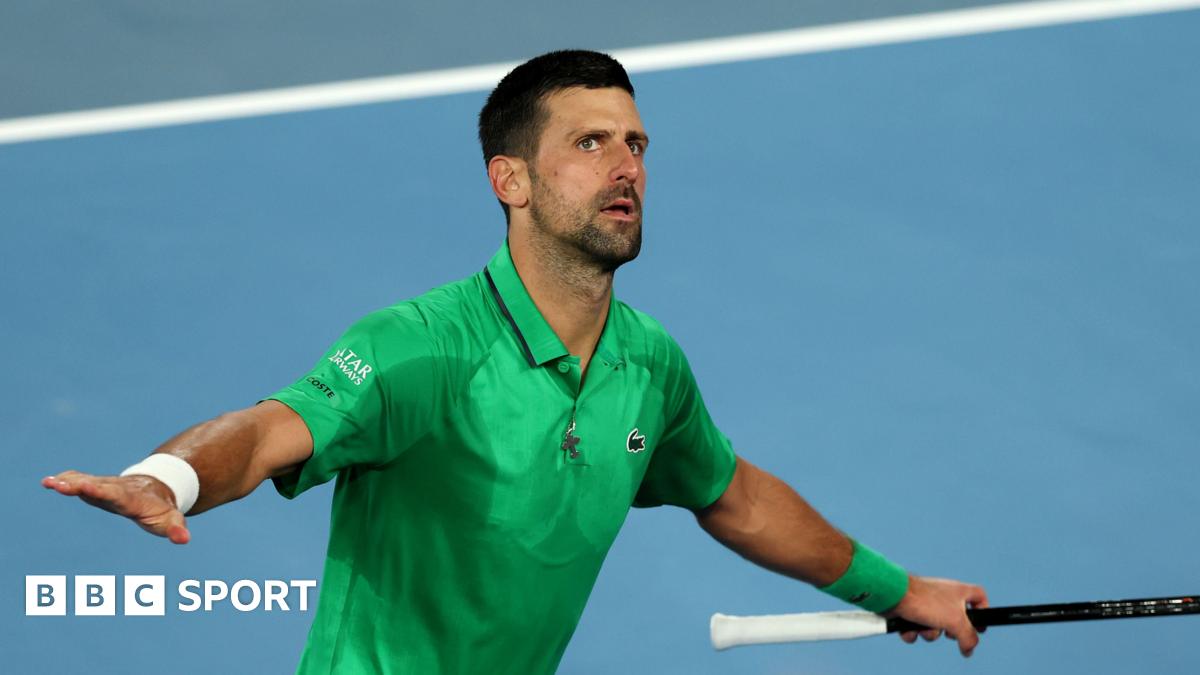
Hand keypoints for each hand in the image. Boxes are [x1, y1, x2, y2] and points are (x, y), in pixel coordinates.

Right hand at [42, 471, 190, 543]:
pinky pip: (81, 480)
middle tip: (60, 485)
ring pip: (86, 482)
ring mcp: (106, 486)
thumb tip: (183, 539)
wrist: (160, 488)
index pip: (117, 496)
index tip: (87, 488)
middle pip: (97, 487)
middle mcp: (117, 489)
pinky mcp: (98, 486)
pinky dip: (67, 480)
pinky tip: (49, 481)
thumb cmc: (163, 509)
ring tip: (48, 482)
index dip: (102, 492)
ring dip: (68, 482)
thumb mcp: (172, 520)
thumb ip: (176, 528)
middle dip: (79, 486)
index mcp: (133, 499)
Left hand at [889, 575, 987, 656]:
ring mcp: (926, 602)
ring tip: (923, 626)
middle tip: (948, 631)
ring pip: (934, 626)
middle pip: (956, 618)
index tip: (980, 628)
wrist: (893, 595)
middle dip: (950, 630)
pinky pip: (916, 628)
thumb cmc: (926, 601)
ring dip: (929, 633)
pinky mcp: (910, 610)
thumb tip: (969, 649)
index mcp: (959, 591)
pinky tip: (908, 627)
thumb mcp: (956, 621)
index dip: (983, 611)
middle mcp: (943, 595)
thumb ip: (968, 637)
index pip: (979, 597)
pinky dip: (913, 631)